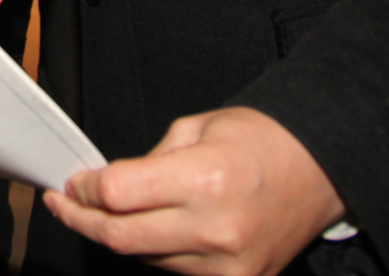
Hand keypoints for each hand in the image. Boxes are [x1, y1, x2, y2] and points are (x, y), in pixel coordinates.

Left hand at [44, 107, 345, 275]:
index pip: (117, 195)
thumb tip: (109, 184)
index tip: (73, 182)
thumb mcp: (198, 127)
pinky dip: (156, 251)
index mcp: (203, 180)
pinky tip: (151, 229)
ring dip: (120, 235)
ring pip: (145, 257)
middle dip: (81, 219)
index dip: (83, 189)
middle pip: (120, 237)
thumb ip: (149, 159)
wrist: (323, 170)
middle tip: (65, 205)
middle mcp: (214, 229)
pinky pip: (175, 271)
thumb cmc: (264, 141)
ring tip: (112, 211)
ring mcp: (227, 264)